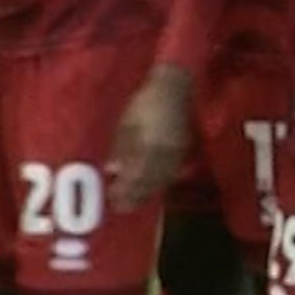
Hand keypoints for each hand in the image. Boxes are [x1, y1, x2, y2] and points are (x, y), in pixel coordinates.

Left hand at [107, 65, 191, 211]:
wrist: (172, 86)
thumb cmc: (143, 100)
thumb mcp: (126, 121)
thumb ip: (120, 146)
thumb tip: (111, 169)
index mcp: (150, 144)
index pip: (137, 175)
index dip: (125, 189)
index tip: (112, 199)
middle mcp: (166, 152)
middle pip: (151, 182)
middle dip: (135, 196)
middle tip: (121, 208)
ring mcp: (177, 152)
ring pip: (162, 180)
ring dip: (147, 193)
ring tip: (133, 202)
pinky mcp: (183, 150)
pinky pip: (171, 173)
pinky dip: (158, 184)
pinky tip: (149, 188)